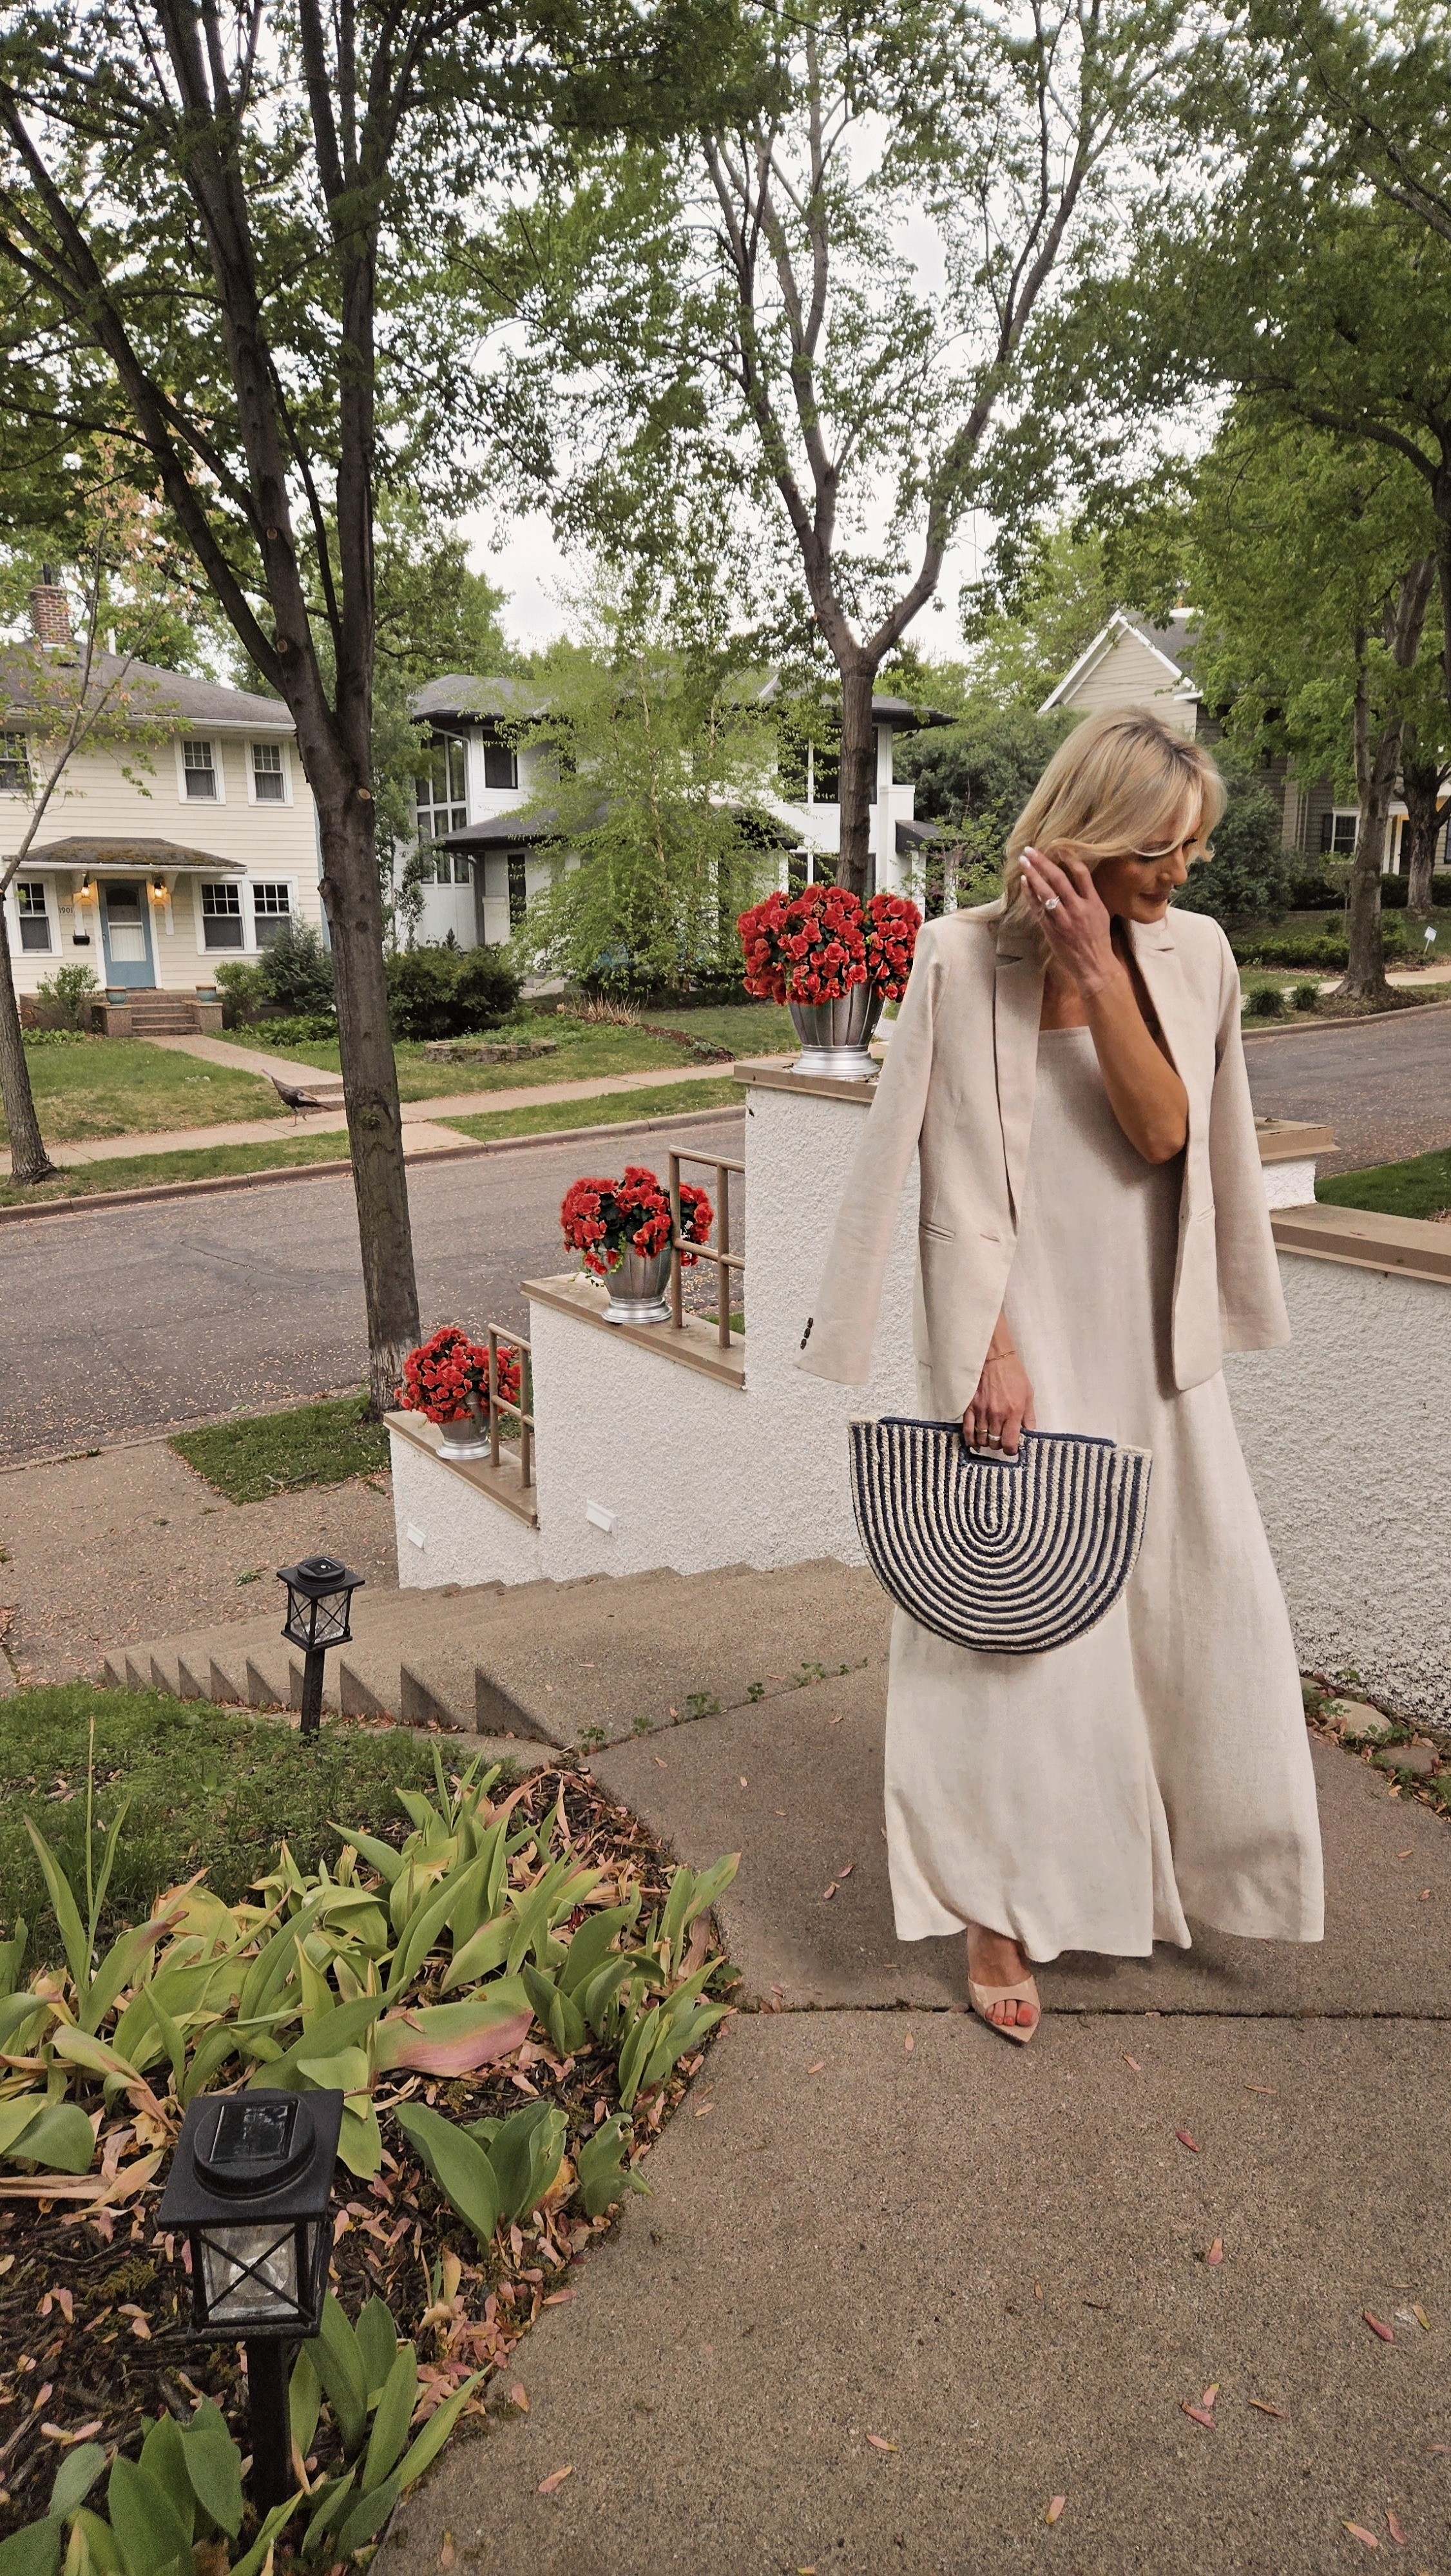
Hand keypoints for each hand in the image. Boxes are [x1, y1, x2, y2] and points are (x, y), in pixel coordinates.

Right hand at [963, 1347, 1035, 1455]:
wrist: (994, 1358)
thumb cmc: (1013, 1374)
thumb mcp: (1028, 1394)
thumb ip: (1029, 1417)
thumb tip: (1030, 1434)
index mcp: (1013, 1412)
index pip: (1010, 1443)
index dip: (1011, 1450)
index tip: (1012, 1448)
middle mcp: (997, 1415)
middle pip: (995, 1443)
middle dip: (999, 1445)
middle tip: (1002, 1439)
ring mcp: (981, 1412)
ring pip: (982, 1439)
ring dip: (987, 1442)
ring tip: (990, 1438)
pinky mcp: (969, 1407)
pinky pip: (967, 1431)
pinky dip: (971, 1440)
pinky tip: (975, 1441)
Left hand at [1020, 846, 1121, 996]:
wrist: (1093, 965)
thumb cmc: (1098, 939)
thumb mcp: (1101, 913)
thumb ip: (1089, 896)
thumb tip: (1075, 878)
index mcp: (1093, 902)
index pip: (1081, 874)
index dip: (1069, 858)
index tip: (1058, 847)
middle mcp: (1078, 908)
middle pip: (1058, 879)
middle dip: (1042, 862)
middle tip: (1030, 850)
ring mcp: (1063, 919)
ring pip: (1045, 892)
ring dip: (1032, 874)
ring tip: (1023, 862)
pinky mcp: (1051, 929)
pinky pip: (1037, 908)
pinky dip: (1030, 894)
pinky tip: (1024, 883)